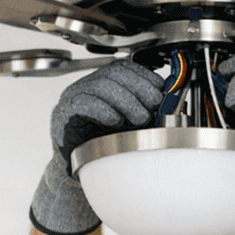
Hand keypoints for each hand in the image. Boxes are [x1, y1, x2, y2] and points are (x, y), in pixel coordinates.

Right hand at [30, 61, 163, 234]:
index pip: (125, 67)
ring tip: (138, 118)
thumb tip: (170, 101)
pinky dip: (103, 110)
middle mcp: (87, 86)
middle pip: (115, 73)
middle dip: (139, 88)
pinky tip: (115, 121)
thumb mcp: (131, 122)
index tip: (160, 91)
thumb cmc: (105, 143)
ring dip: (126, 101)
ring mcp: (73, 98)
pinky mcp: (64, 115)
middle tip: (153, 107)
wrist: (80, 167)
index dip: (145, 76)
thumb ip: (146, 110)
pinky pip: (83, 104)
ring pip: (101, 85)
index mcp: (104, 82)